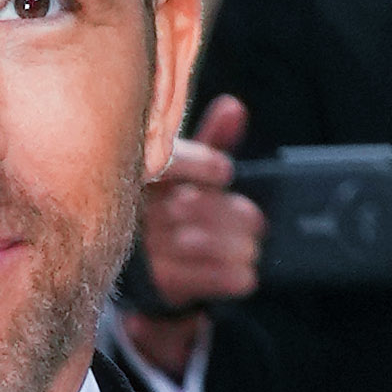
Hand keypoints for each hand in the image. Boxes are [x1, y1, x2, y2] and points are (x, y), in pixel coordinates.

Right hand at [134, 92, 262, 314]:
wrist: (150, 274)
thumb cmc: (174, 208)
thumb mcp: (191, 171)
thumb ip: (213, 140)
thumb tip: (234, 106)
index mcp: (143, 177)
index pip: (164, 164)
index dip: (196, 165)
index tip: (226, 172)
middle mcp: (135, 212)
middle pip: (185, 207)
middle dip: (227, 214)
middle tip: (256, 221)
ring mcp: (139, 251)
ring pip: (193, 244)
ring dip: (231, 246)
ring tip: (252, 249)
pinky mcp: (150, 285)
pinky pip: (192, 279)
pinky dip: (224, 277)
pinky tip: (245, 277)